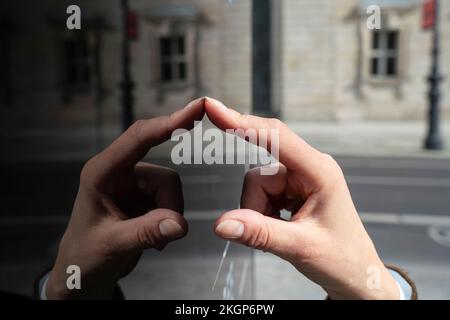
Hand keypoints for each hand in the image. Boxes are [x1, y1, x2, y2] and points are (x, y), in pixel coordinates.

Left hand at [46, 98, 204, 298]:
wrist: (82, 273)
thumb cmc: (84, 255)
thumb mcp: (112, 245)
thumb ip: (145, 232)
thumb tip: (180, 224)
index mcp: (102, 172)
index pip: (139, 138)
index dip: (169, 122)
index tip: (196, 108)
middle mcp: (120, 172)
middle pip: (166, 177)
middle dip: (169, 205)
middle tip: (162, 235)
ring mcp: (134, 184)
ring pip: (172, 191)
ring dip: (169, 217)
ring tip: (152, 240)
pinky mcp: (145, 197)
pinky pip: (172, 202)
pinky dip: (170, 222)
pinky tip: (154, 238)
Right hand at [205, 98, 399, 299]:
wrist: (356, 273)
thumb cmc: (342, 258)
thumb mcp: (300, 247)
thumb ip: (259, 233)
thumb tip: (222, 223)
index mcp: (319, 171)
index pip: (276, 137)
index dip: (242, 122)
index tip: (215, 109)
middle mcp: (308, 168)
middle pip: (258, 176)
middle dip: (255, 207)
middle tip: (275, 233)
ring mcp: (299, 178)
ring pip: (256, 187)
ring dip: (259, 213)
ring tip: (282, 233)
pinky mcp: (291, 189)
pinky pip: (260, 195)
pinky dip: (262, 214)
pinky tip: (282, 227)